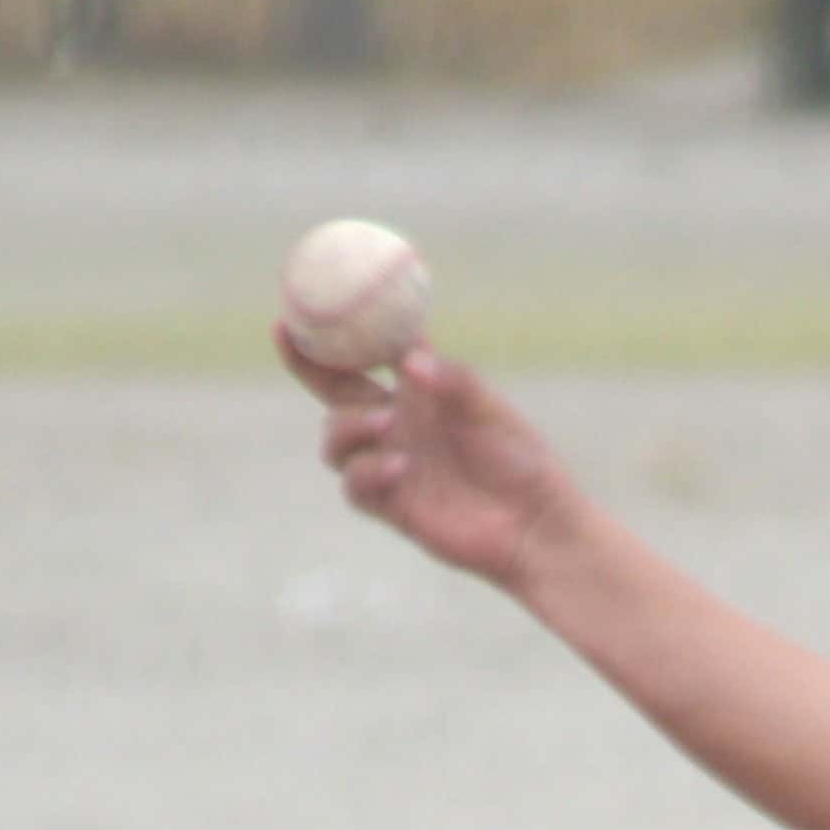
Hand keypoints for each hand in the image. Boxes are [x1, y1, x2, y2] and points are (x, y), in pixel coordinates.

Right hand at [282, 333, 577, 595]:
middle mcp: (397, 425)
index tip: (309, 303)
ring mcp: (389, 464)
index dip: (337, 331)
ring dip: (349, 426)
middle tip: (292, 340)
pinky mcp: (392, 506)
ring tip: (387, 424)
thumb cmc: (523, 462)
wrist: (537, 526)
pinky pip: (356, 486)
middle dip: (308, 365)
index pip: (367, 355)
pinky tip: (400, 466)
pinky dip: (368, 471)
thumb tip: (408, 359)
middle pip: (335, 391)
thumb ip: (454, 381)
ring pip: (335, 439)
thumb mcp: (492, 410)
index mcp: (419, 393)